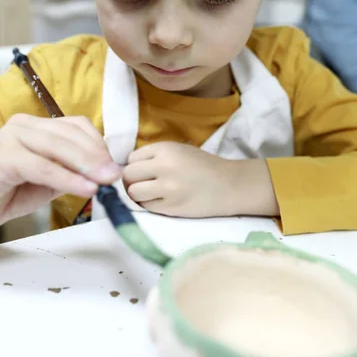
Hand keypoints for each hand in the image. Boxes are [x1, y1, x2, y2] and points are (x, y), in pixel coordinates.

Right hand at [0, 114, 120, 230]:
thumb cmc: (4, 192)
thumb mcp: (47, 182)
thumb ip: (71, 173)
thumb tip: (103, 175)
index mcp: (37, 127)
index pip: (76, 127)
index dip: (98, 145)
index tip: (113, 166)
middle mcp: (25, 125)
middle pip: (71, 134)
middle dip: (97, 156)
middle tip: (114, 176)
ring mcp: (13, 137)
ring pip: (59, 147)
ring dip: (86, 165)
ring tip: (104, 182)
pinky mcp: (5, 155)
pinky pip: (43, 166)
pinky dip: (67, 178)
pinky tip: (84, 189)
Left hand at [123, 142, 279, 218]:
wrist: (230, 185)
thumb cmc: (203, 166)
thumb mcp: (179, 150)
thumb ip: (155, 156)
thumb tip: (127, 168)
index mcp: (165, 149)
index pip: (131, 158)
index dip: (136, 166)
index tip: (145, 171)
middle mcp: (164, 166)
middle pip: (128, 176)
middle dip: (132, 181)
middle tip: (145, 184)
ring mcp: (167, 188)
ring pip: (133, 193)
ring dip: (138, 195)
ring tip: (152, 194)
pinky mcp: (171, 208)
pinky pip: (146, 207)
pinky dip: (150, 205)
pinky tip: (162, 202)